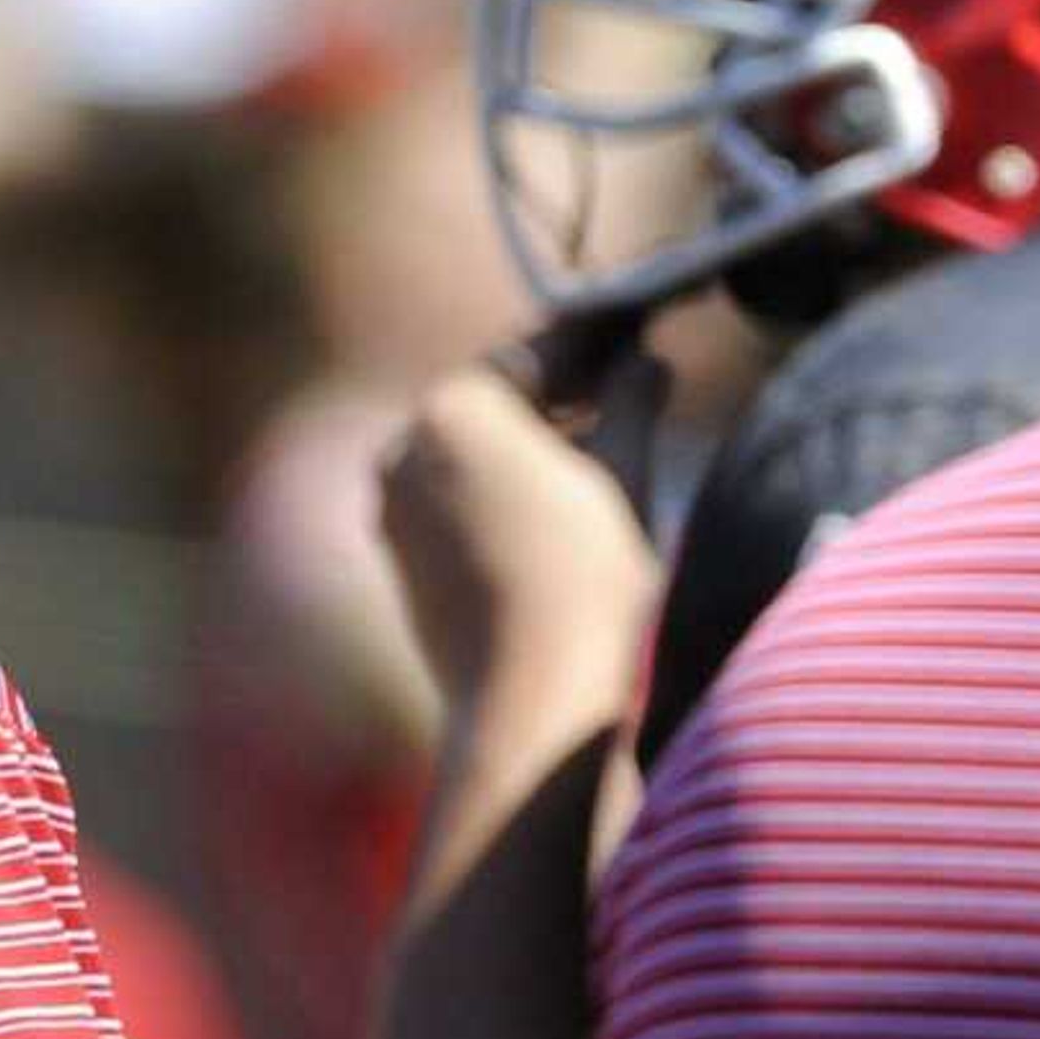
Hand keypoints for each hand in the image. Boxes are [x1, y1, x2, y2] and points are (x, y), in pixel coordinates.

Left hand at [375, 367, 659, 715]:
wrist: (532, 709)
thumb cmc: (587, 583)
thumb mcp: (623, 474)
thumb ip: (632, 403)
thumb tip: (646, 362)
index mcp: (454, 409)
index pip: (540, 357)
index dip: (598, 344)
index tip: (638, 330)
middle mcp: (404, 449)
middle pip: (499, 405)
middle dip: (563, 396)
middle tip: (628, 382)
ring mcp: (393, 510)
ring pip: (476, 458)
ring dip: (534, 447)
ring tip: (604, 446)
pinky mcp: (401, 564)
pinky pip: (458, 506)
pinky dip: (503, 496)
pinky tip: (557, 507)